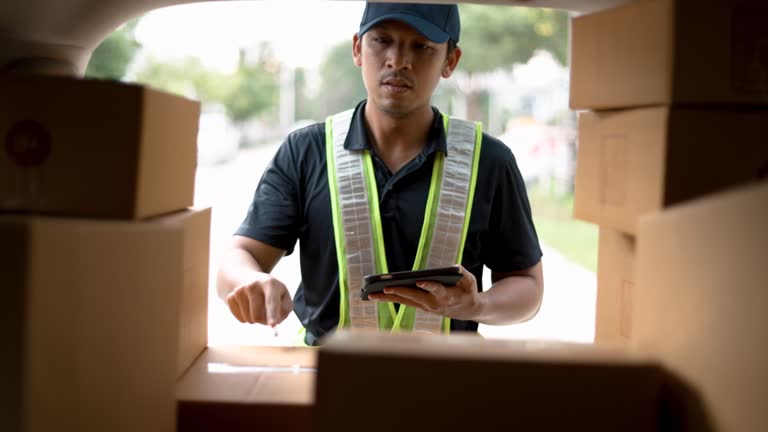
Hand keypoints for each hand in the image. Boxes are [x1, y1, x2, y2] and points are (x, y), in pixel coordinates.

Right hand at [225, 273, 291, 325]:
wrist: (254, 281)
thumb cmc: (274, 293)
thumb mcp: (285, 298)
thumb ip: (285, 311)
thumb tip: (276, 322)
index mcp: (270, 284)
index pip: (271, 302)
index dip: (272, 314)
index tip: (273, 325)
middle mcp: (253, 284)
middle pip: (257, 316)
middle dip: (263, 321)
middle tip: (267, 313)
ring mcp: (240, 289)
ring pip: (248, 319)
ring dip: (255, 319)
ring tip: (258, 307)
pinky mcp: (230, 296)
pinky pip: (239, 318)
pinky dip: (245, 318)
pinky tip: (248, 308)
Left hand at [368, 265, 482, 320]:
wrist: (468, 310)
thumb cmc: (468, 291)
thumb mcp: (470, 281)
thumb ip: (463, 274)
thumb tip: (453, 267)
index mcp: (448, 296)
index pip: (436, 290)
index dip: (428, 286)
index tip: (420, 282)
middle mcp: (434, 304)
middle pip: (414, 297)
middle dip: (400, 292)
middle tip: (386, 288)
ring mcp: (426, 307)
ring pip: (405, 302)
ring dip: (388, 298)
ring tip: (372, 295)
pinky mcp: (421, 307)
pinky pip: (404, 303)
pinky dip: (391, 299)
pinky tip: (377, 295)